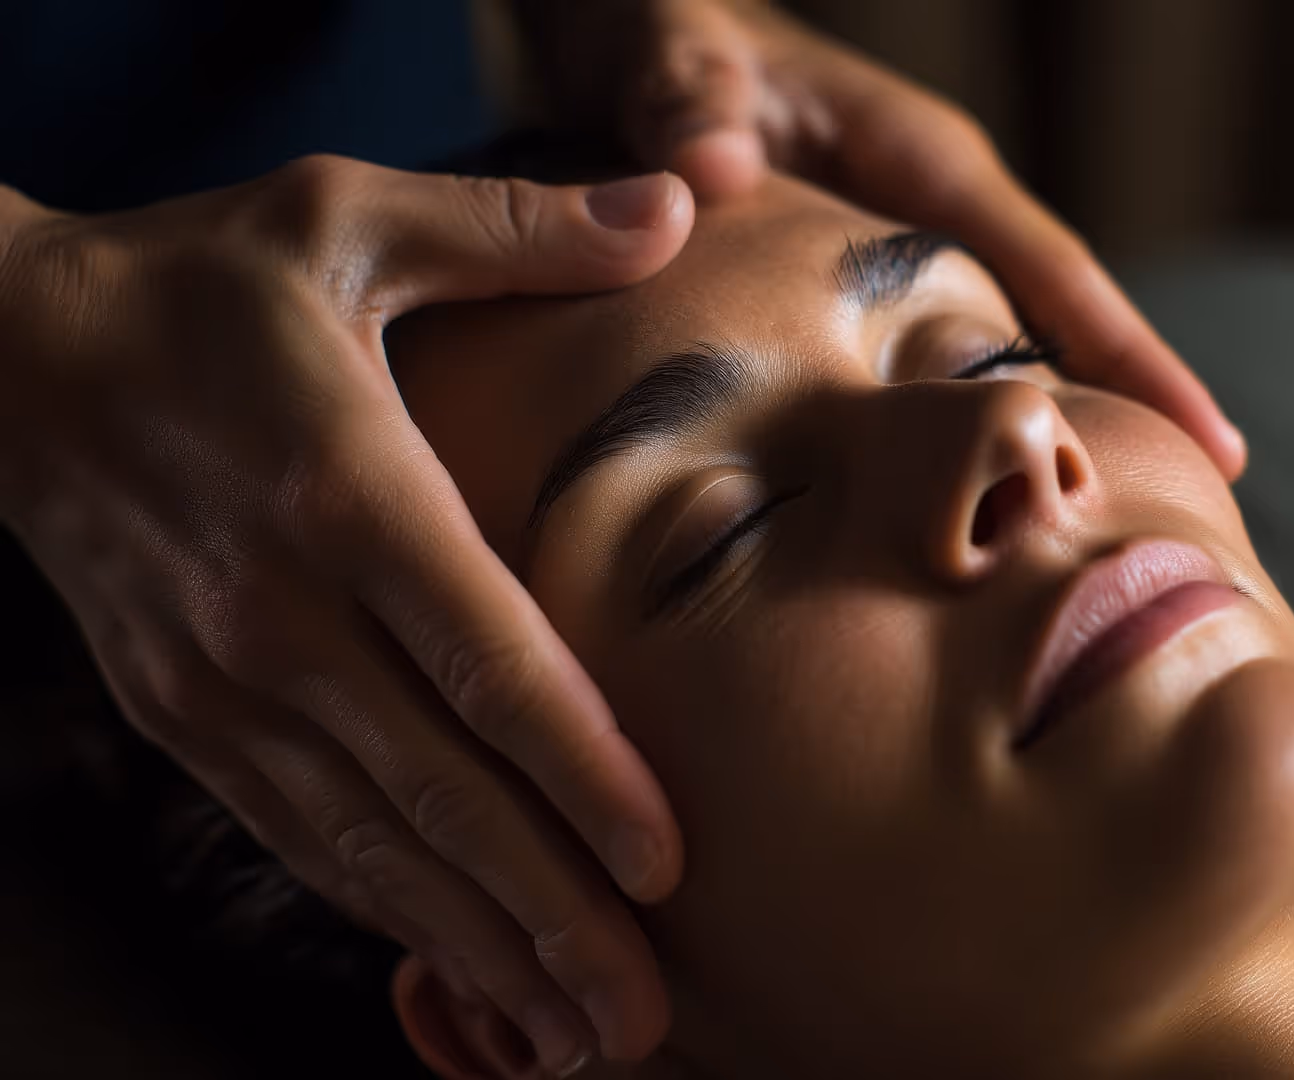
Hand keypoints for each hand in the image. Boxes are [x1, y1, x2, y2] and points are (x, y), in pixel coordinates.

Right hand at [0, 158, 692, 1073]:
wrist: (2, 351)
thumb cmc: (201, 282)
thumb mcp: (349, 216)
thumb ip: (518, 227)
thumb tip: (678, 200)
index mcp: (344, 489)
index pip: (482, 655)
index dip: (577, 769)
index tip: (666, 863)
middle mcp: (281, 610)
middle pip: (437, 788)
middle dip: (548, 913)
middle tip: (643, 1019)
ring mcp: (223, 681)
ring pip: (368, 842)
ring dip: (476, 944)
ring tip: (574, 1036)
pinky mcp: (183, 717)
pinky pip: (297, 836)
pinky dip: (382, 915)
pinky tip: (458, 972)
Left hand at [518, 0, 1246, 479]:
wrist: (633, 37)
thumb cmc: (662, 27)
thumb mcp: (665, 42)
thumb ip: (689, 96)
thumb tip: (713, 173)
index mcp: (921, 158)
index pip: (1052, 269)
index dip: (1130, 356)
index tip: (1208, 444)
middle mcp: (936, 215)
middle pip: (1056, 331)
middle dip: (1127, 418)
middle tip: (1195, 531)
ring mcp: (905, 260)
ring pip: (998, 362)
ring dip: (1046, 442)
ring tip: (1103, 549)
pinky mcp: (861, 297)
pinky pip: (926, 375)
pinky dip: (958, 440)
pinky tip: (971, 515)